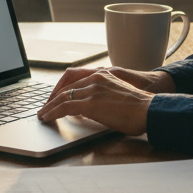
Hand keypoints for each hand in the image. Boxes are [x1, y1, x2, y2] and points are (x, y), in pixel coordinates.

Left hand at [37, 67, 175, 135]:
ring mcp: (92, 90)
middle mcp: (95, 78)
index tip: (55, 97)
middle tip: (44, 107)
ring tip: (42, 114)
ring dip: (49, 106)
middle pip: (66, 86)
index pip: (74, 78)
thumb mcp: (119, 95)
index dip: (61, 88)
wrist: (150, 109)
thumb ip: (103, 97)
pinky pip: (64, 107)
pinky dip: (53, 112)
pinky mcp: (90, 103)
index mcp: (102, 74)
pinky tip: (47, 118)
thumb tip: (90, 109)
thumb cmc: (140, 108)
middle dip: (52, 98)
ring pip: (62, 96)